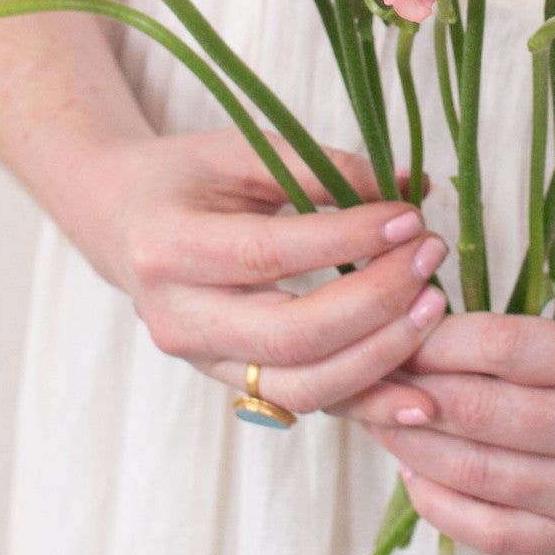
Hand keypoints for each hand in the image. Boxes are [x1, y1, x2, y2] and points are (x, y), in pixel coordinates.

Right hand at [92, 129, 449, 422]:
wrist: (120, 222)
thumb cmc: (185, 177)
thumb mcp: (242, 152)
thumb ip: (323, 168)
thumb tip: (414, 189)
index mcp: (169, 246)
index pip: (270, 253)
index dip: (347, 240)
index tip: (409, 219)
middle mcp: (179, 318)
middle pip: (291, 335)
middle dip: (375, 302)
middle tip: (429, 258)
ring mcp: (203, 362)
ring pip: (303, 386)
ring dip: (381, 356)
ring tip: (433, 308)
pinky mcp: (231, 385)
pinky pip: (308, 403)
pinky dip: (368, 402)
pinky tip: (421, 397)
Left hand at [363, 312, 554, 554]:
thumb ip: (518, 347)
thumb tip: (411, 345)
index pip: (503, 347)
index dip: (434, 338)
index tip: (391, 324)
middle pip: (482, 414)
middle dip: (407, 392)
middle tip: (361, 373)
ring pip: (481, 475)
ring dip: (412, 445)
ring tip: (376, 418)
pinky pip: (498, 533)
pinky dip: (444, 506)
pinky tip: (416, 474)